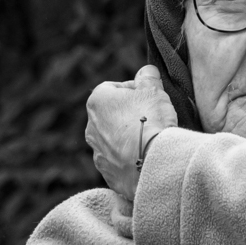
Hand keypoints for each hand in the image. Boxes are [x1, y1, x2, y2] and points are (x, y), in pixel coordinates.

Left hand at [86, 66, 177, 213]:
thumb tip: (146, 72)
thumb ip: (148, 77)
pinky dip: (130, 158)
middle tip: (152, 116)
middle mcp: (91, 126)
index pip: (114, 88)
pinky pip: (118, 160)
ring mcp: (97, 151)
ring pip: (114, 138)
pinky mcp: (107, 172)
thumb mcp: (154, 89)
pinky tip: (147, 156)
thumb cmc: (151, 120)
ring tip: (151, 139)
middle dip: (130, 114)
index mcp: (98, 101)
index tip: (150, 96)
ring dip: (128, 136)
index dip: (135, 89)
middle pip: (112, 114)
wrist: (151, 161)